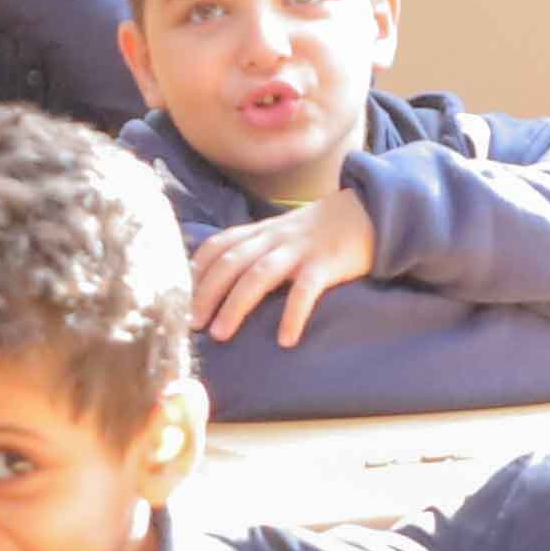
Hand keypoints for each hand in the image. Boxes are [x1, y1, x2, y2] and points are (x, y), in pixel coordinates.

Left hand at [183, 174, 379, 343]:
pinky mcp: (327, 263)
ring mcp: (300, 249)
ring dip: (236, 305)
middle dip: (207, 293)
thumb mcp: (281, 233)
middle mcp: (274, 237)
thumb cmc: (320, 231)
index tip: (179, 297)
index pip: (218, 245)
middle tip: (193, 325)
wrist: (370, 211)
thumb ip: (254, 249)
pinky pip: (306, 290)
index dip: (196, 271)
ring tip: (221, 335)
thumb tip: (220, 279)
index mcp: (260, 231)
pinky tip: (285, 339)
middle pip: (231, 262)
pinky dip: (293, 314)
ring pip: (259, 274)